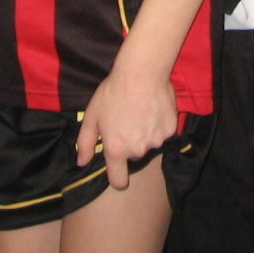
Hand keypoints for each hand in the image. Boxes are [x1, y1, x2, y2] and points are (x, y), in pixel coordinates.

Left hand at [76, 56, 175, 189]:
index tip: (118, 170)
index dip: (117, 178)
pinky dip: (159, 124)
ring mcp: (157, 140)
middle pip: (134, 156)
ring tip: (141, 112)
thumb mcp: (92, 115)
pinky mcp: (171, 129)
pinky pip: (164, 133)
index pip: (118, 181)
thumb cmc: (113, 92)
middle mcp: (138, 150)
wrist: (141, 72)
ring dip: (146, 134)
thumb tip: (82, 162)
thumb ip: (86, 143)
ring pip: (150, 143)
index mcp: (116, 149)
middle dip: (131, 144)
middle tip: (127, 121)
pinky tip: (154, 108)